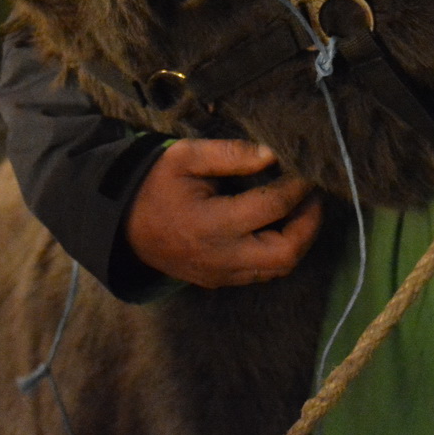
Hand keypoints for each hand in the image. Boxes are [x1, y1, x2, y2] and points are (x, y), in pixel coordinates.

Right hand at [124, 139, 322, 288]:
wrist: (121, 225)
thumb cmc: (154, 184)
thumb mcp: (185, 157)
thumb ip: (230, 154)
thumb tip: (272, 154)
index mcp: (211, 224)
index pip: (272, 207)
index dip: (297, 186)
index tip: (306, 168)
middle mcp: (220, 257)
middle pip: (286, 254)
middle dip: (309, 224)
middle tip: (313, 195)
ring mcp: (220, 274)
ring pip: (277, 269)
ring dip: (298, 240)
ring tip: (301, 208)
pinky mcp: (219, 280)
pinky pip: (261, 273)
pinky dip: (278, 251)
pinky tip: (278, 224)